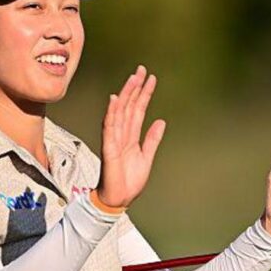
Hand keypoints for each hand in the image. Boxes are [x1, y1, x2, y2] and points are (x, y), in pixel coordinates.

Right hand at [96, 65, 166, 207]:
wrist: (119, 200)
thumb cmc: (129, 182)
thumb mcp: (146, 157)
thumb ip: (152, 139)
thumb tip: (161, 121)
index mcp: (131, 137)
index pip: (137, 110)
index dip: (144, 94)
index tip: (150, 78)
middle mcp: (121, 135)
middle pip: (129, 106)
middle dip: (135, 88)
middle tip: (141, 69)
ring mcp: (114, 140)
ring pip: (120, 112)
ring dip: (126, 94)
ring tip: (133, 78)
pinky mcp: (109, 148)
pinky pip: (110, 127)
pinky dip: (112, 113)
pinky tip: (115, 99)